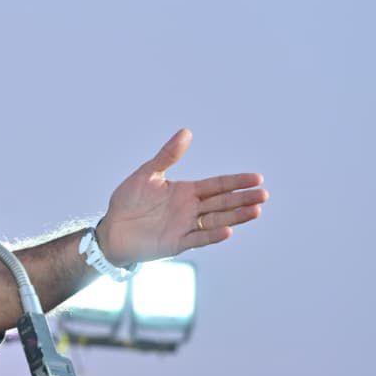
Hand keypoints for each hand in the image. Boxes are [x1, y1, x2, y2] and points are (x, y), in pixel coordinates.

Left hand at [96, 128, 267, 265]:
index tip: (257, 178)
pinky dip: (213, 235)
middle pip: (223, 202)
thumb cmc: (128, 201)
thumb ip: (167, 156)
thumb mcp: (147, 174)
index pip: (217, 185)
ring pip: (217, 220)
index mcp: (187, 191)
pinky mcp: (177, 243)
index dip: (237, 182)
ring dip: (236, 216)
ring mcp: (185, 226)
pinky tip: (228, 230)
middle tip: (263, 195)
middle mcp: (191, 209)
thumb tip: (186, 132)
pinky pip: (199, 238)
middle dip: (243, 198)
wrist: (112, 229)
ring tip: (256, 211)